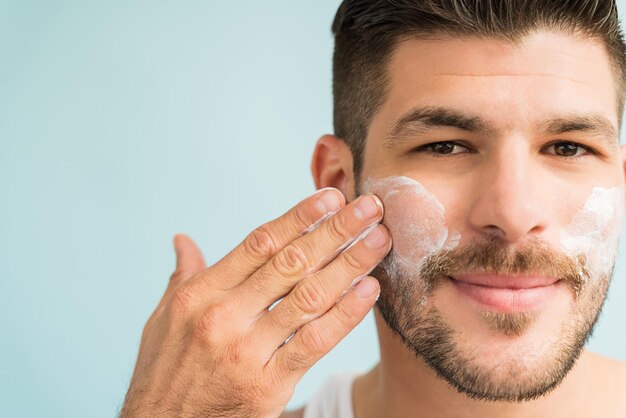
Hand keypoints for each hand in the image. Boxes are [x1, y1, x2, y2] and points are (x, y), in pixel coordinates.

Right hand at [119, 188, 390, 417]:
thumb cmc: (165, 372)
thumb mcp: (162, 320)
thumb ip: (182, 276)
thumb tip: (182, 239)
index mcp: (199, 293)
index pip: (259, 243)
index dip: (299, 217)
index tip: (330, 197)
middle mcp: (222, 316)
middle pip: (290, 262)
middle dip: (335, 230)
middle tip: (369, 208)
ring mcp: (245, 351)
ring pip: (308, 297)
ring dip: (349, 264)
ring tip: (379, 240)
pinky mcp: (266, 385)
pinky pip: (314, 343)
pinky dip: (345, 315)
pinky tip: (369, 290)